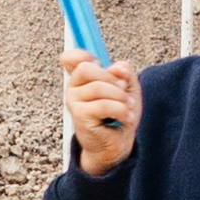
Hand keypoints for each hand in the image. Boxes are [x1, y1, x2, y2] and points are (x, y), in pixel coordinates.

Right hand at [64, 54, 140, 176]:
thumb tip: (116, 67)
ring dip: (120, 97)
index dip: (82, 55)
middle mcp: (73, 87)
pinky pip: (102, 105)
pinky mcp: (79, 116)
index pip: (70, 58)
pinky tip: (126, 117)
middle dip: (111, 78)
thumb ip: (124, 73)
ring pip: (98, 88)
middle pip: (86, 68)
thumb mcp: (128, 88)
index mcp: (82, 78)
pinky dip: (120, 110)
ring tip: (129, 108)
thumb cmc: (119, 115)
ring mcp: (73, 101)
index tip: (100, 63)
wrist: (116, 144)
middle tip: (124, 90)